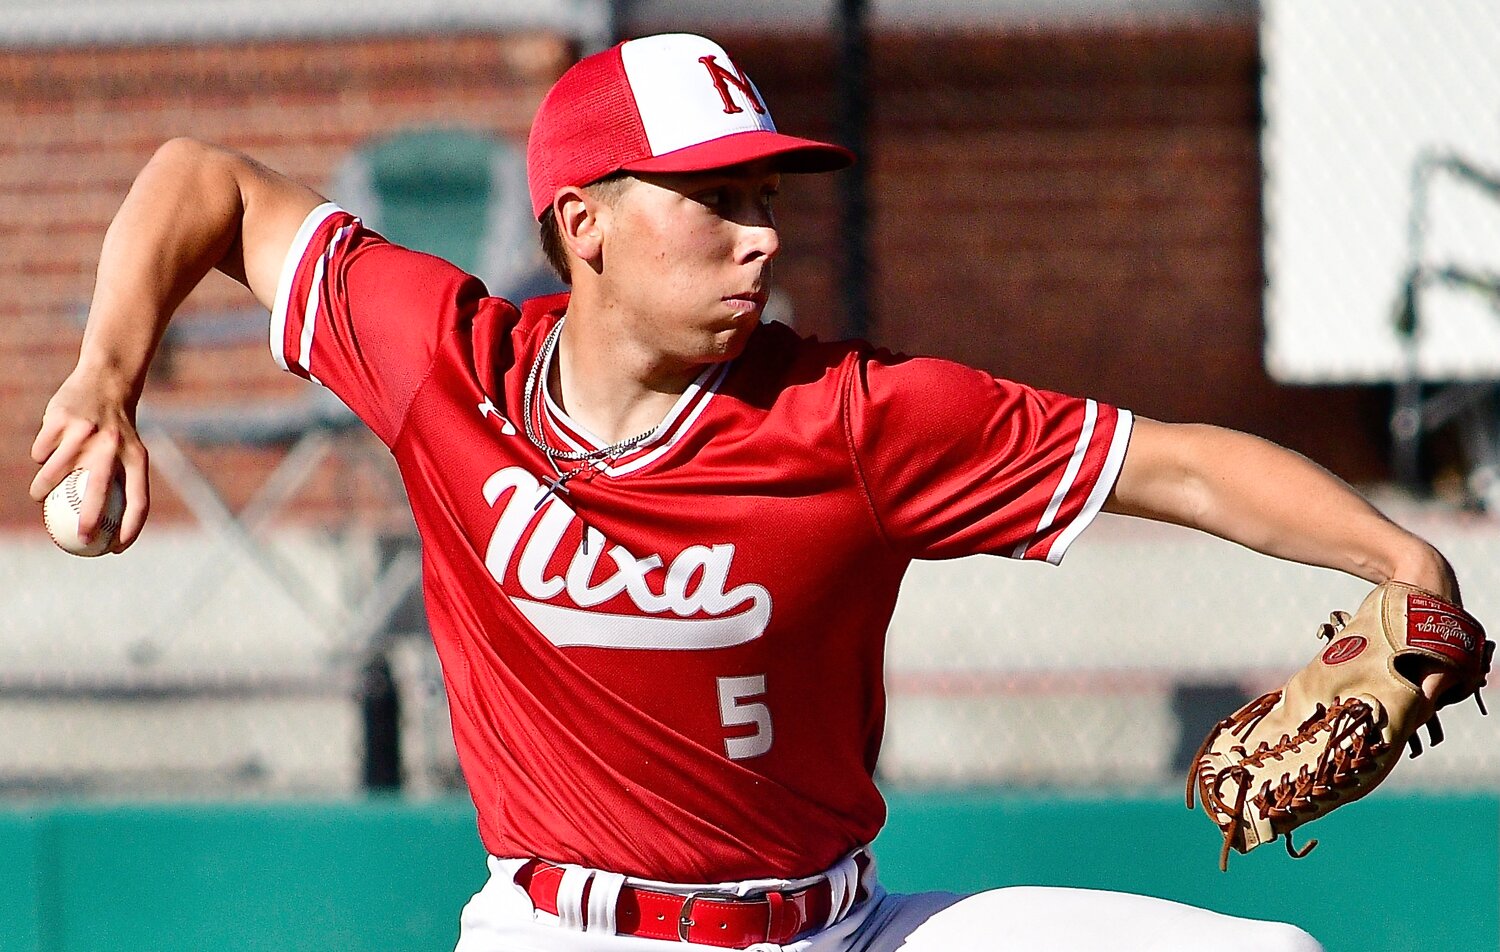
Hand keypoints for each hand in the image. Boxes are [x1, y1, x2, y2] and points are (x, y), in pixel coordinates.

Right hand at [29, 368, 150, 551]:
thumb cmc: (118, 428)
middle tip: (76, 538)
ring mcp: (85, 432)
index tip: (115, 549)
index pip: (139, 500)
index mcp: (137, 456)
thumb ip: (120, 482)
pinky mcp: (61, 420)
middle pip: (98, 492)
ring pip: (53, 473)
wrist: (107, 381)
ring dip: (42, 489)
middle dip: (88, 521)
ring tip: (38, 496)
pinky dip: (41, 457)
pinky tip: (46, 452)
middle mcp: (112, 446)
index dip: (132, 528)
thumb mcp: (130, 451)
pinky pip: (41, 452)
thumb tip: (104, 527)